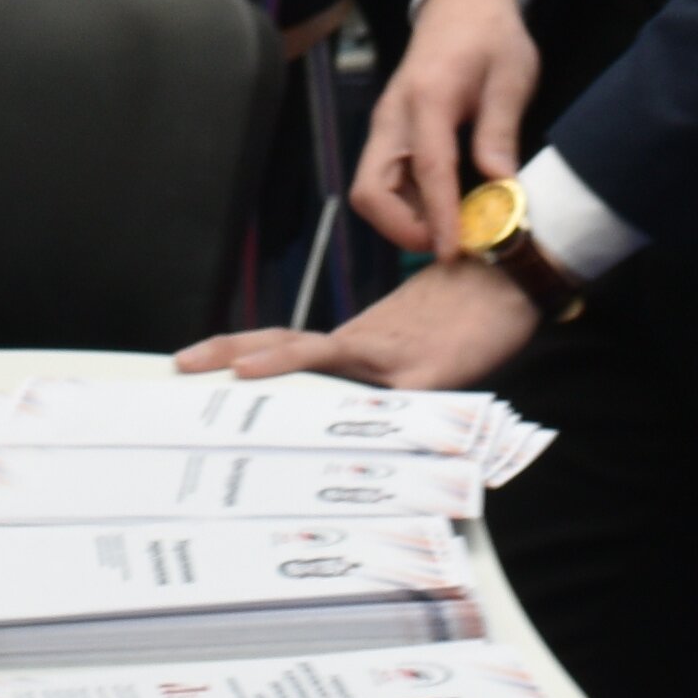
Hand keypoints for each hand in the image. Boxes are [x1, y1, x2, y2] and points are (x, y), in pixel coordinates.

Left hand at [173, 254, 537, 394]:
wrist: (516, 278)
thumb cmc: (473, 319)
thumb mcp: (422, 357)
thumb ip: (389, 379)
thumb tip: (359, 420)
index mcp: (358, 342)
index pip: (289, 345)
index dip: (245, 350)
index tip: (200, 363)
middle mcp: (363, 343)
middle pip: (283, 342)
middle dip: (230, 351)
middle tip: (181, 365)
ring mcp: (390, 353)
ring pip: (320, 353)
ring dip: (273, 360)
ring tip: (231, 371)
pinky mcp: (424, 369)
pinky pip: (376, 377)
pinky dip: (345, 384)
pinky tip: (330, 400)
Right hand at [351, 0, 540, 249]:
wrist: (463, 2)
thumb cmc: (490, 36)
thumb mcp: (510, 79)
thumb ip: (500, 134)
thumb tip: (502, 191)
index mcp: (427, 97)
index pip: (427, 169)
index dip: (439, 217)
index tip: (453, 252)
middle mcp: (394, 116)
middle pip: (370, 190)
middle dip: (402, 228)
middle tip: (451, 243)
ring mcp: (386, 125)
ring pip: (372, 191)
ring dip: (405, 221)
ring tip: (454, 230)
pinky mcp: (390, 133)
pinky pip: (385, 181)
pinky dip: (408, 205)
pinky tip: (446, 208)